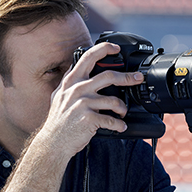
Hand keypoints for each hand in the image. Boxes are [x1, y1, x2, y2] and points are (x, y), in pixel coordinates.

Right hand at [39, 42, 143, 156]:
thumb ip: (69, 82)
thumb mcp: (59, 96)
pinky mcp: (90, 119)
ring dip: (123, 108)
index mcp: (72, 81)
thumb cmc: (58, 121)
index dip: (104, 49)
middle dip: (128, 77)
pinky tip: (120, 126)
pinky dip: (119, 125)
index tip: (116, 48)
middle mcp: (77, 89)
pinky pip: (112, 120)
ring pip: (114, 100)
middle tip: (137, 78)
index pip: (89, 57)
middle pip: (109, 76)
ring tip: (123, 113)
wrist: (53, 143)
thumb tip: (76, 67)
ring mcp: (83, 104)